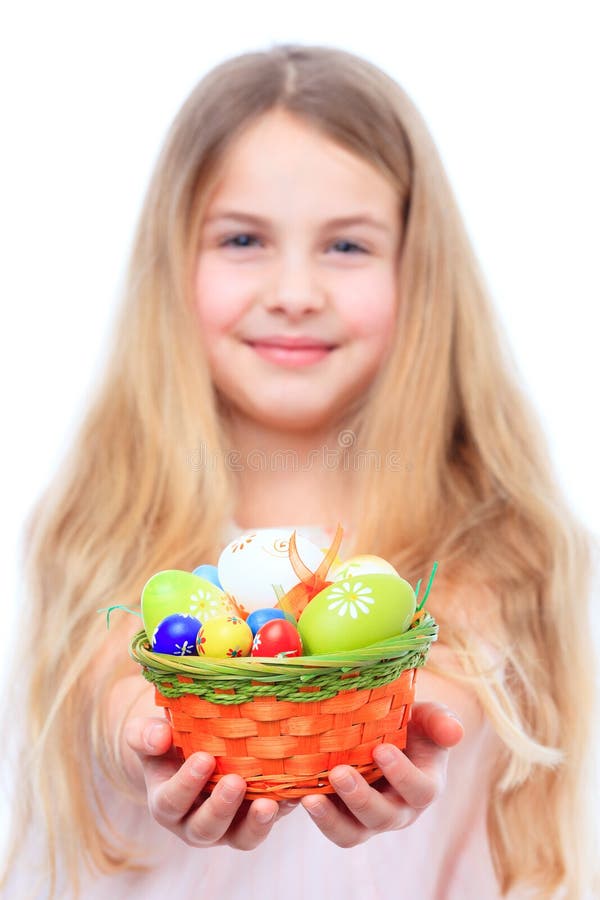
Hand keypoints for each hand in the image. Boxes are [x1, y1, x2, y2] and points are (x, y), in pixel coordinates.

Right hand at [124, 716, 296, 849]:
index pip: (172, 802)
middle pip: (205, 829)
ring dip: (255, 824)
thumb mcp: (151, 734)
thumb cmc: (169, 741)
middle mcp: (194, 822)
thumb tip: (159, 735)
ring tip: (269, 803)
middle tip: (236, 781)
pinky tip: (294, 794)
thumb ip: (146, 735)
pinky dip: (282, 812)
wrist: (192, 749)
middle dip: (221, 807)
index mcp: (166, 803)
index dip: (187, 784)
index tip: (204, 759)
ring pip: (240, 838)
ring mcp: (227, 826)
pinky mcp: (254, 820)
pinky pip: (268, 824)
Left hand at [299, 702, 463, 846]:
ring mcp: (370, 818)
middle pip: (384, 817)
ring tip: (311, 798)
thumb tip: (455, 731)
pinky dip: (317, 816)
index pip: (420, 790)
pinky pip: (331, 826)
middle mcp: (400, 809)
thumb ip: (441, 722)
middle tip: (338, 772)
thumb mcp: (428, 716)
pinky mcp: (343, 816)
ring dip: (332, 819)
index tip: (381, 750)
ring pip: (353, 833)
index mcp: (425, 786)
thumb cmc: (411, 722)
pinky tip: (299, 795)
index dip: (402, 774)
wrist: (385, 728)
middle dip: (360, 798)